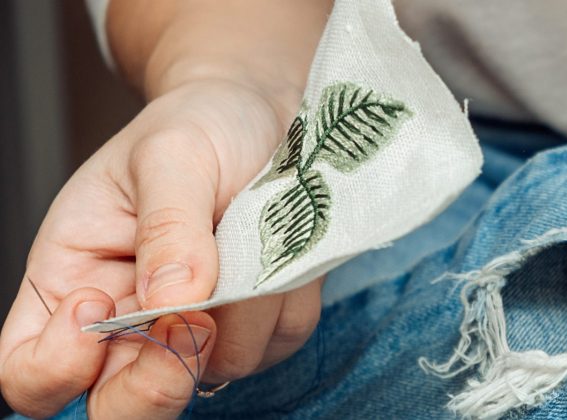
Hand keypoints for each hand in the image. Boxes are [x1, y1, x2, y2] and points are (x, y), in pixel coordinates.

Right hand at [0, 79, 322, 417]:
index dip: (56, 366)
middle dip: (159, 381)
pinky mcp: (259, 328)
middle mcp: (129, 325)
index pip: (28, 374)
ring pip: (217, 374)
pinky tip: (279, 248)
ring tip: (247, 236)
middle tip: (196, 321)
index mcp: (71, 285)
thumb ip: (166, 225)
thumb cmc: (198, 126)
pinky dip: (286, 299)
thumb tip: (171, 299)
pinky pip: (278, 343)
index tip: (98, 304)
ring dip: (244, 313)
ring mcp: (198, 334)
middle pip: (122, 409)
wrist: (265, 113)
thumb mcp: (171, 154)